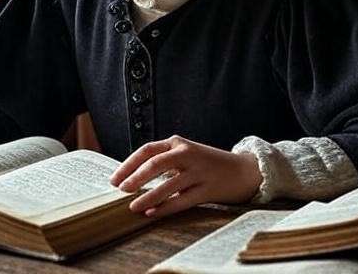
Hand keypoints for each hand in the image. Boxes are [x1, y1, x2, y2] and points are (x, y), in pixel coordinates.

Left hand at [109, 135, 261, 217]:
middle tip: (121, 190)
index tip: (114, 179)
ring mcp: (199, 171)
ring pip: (168, 184)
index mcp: (177, 143)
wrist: (243, 170)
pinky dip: (165, 207)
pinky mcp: (208, 189)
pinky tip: (152, 213)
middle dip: (135, 177)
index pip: (147, 150)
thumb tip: (131, 178)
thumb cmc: (207, 164)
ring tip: (133, 207)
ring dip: (148, 196)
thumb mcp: (184, 155)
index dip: (128, 164)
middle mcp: (187, 154)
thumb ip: (163, 163)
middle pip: (155, 163)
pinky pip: (182, 200)